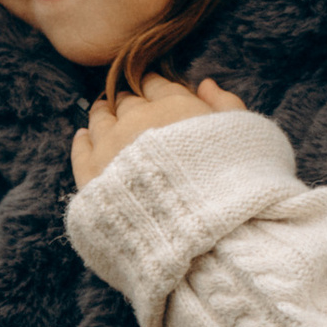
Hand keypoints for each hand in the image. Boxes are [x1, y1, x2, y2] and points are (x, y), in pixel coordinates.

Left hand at [71, 74, 246, 187]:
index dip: (154, 86)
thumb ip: (226, 106)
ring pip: (100, 119)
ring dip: (103, 115)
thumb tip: (206, 85)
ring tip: (104, 114)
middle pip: (126, 101)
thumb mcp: (247, 138)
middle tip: (129, 106)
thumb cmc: (234, 188)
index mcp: (174, 107)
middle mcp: (137, 121)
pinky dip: (82, 139)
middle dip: (129, 102)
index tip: (152, 90)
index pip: (156, 84)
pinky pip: (80, 148)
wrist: (203, 241)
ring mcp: (110, 148)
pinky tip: (84, 136)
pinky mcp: (91, 177)